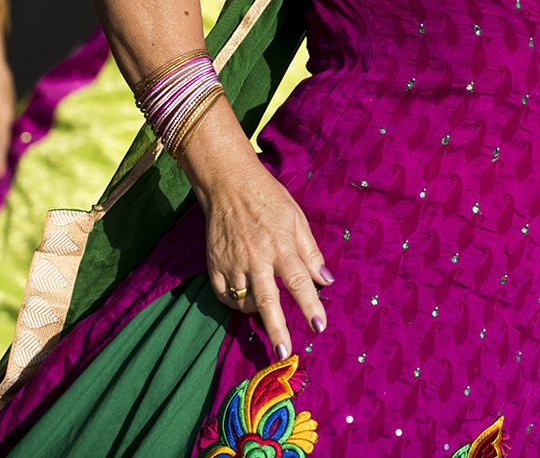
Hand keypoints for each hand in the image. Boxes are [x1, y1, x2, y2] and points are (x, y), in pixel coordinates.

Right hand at [199, 157, 333, 358]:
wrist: (229, 185)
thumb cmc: (269, 200)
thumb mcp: (297, 219)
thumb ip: (310, 253)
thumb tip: (326, 281)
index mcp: (280, 245)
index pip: (299, 281)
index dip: (310, 305)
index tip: (319, 326)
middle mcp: (255, 257)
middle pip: (267, 301)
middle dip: (276, 329)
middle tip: (282, 353)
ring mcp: (231, 263)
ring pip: (244, 301)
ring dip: (257, 312)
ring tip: (267, 309)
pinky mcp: (213, 265)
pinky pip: (223, 295)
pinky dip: (235, 302)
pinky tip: (245, 298)